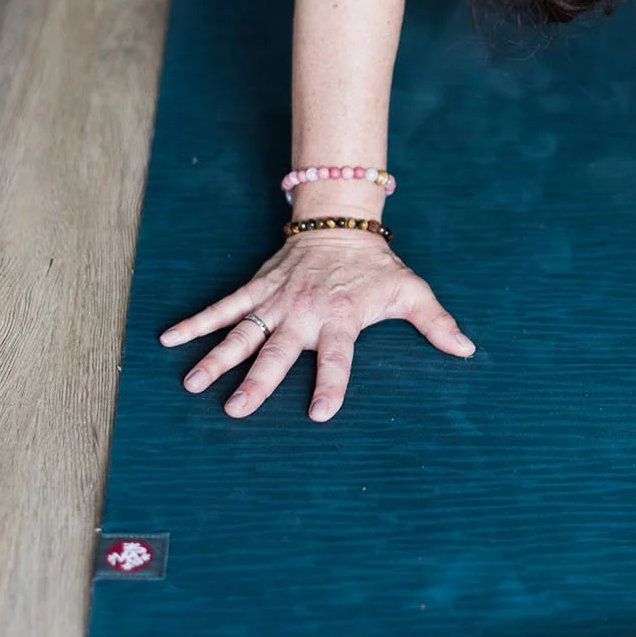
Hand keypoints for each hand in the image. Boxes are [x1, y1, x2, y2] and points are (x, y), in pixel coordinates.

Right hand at [160, 232, 474, 420]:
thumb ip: (436, 324)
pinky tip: (168, 338)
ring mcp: (277, 300)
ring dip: (217, 357)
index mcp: (342, 318)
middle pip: (278, 352)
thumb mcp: (412, 292)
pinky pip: (223, 306)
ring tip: (191, 383)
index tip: (319, 414)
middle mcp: (304, 313)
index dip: (331, 385)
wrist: (342, 222)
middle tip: (236, 410)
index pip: (338, 359)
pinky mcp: (258, 287)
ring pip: (243, 333)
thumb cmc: (378, 267)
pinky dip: (196, 321)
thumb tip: (467, 350)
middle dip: (257, 381)